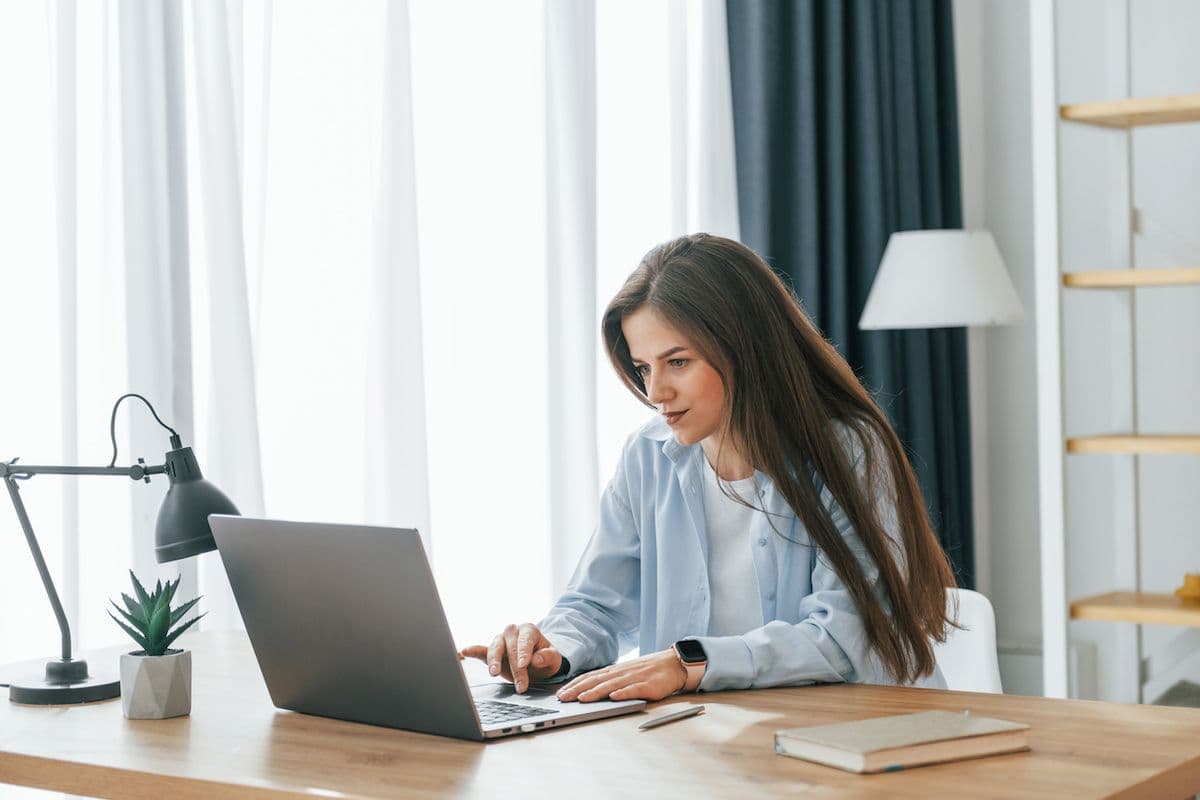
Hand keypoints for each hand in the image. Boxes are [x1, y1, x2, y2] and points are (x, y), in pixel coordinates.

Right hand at [459, 623, 562, 692]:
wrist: (538, 664)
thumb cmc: (546, 658)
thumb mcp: (554, 658)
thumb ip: (548, 657)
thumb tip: (536, 659)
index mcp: (529, 630)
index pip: (525, 640)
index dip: (524, 652)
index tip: (524, 665)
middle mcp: (513, 632)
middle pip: (510, 647)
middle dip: (515, 668)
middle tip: (521, 686)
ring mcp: (500, 640)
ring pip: (495, 648)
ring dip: (494, 661)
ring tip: (494, 673)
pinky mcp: (491, 651)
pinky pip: (481, 650)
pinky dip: (473, 651)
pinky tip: (464, 652)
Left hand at [555, 649, 686, 702]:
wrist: (673, 664)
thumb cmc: (647, 671)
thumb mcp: (625, 673)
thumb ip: (610, 680)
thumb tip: (589, 689)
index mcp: (614, 671)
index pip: (590, 676)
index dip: (574, 684)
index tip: (561, 692)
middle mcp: (621, 673)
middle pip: (596, 681)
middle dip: (578, 689)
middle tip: (563, 697)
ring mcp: (634, 678)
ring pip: (611, 685)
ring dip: (595, 692)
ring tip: (582, 698)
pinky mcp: (648, 685)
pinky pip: (634, 689)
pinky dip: (623, 693)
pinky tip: (614, 697)